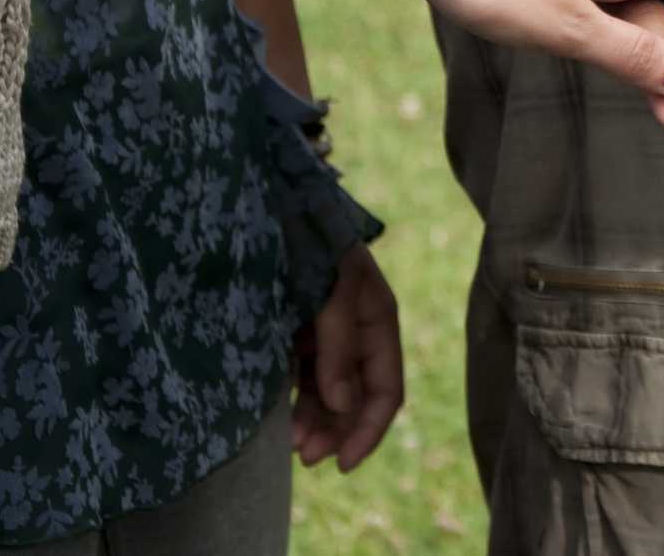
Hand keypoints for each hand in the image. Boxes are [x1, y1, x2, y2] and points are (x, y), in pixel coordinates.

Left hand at [293, 243, 402, 471]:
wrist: (278, 200)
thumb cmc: (313, 237)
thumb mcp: (334, 287)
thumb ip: (338, 345)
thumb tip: (342, 404)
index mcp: (378, 321)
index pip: (386, 390)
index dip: (368, 430)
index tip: (341, 463)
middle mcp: (356, 332)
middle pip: (357, 398)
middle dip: (336, 431)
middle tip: (303, 457)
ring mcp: (326, 332)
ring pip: (328, 392)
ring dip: (313, 421)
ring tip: (288, 442)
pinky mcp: (296, 330)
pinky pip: (302, 375)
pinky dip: (295, 399)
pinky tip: (280, 415)